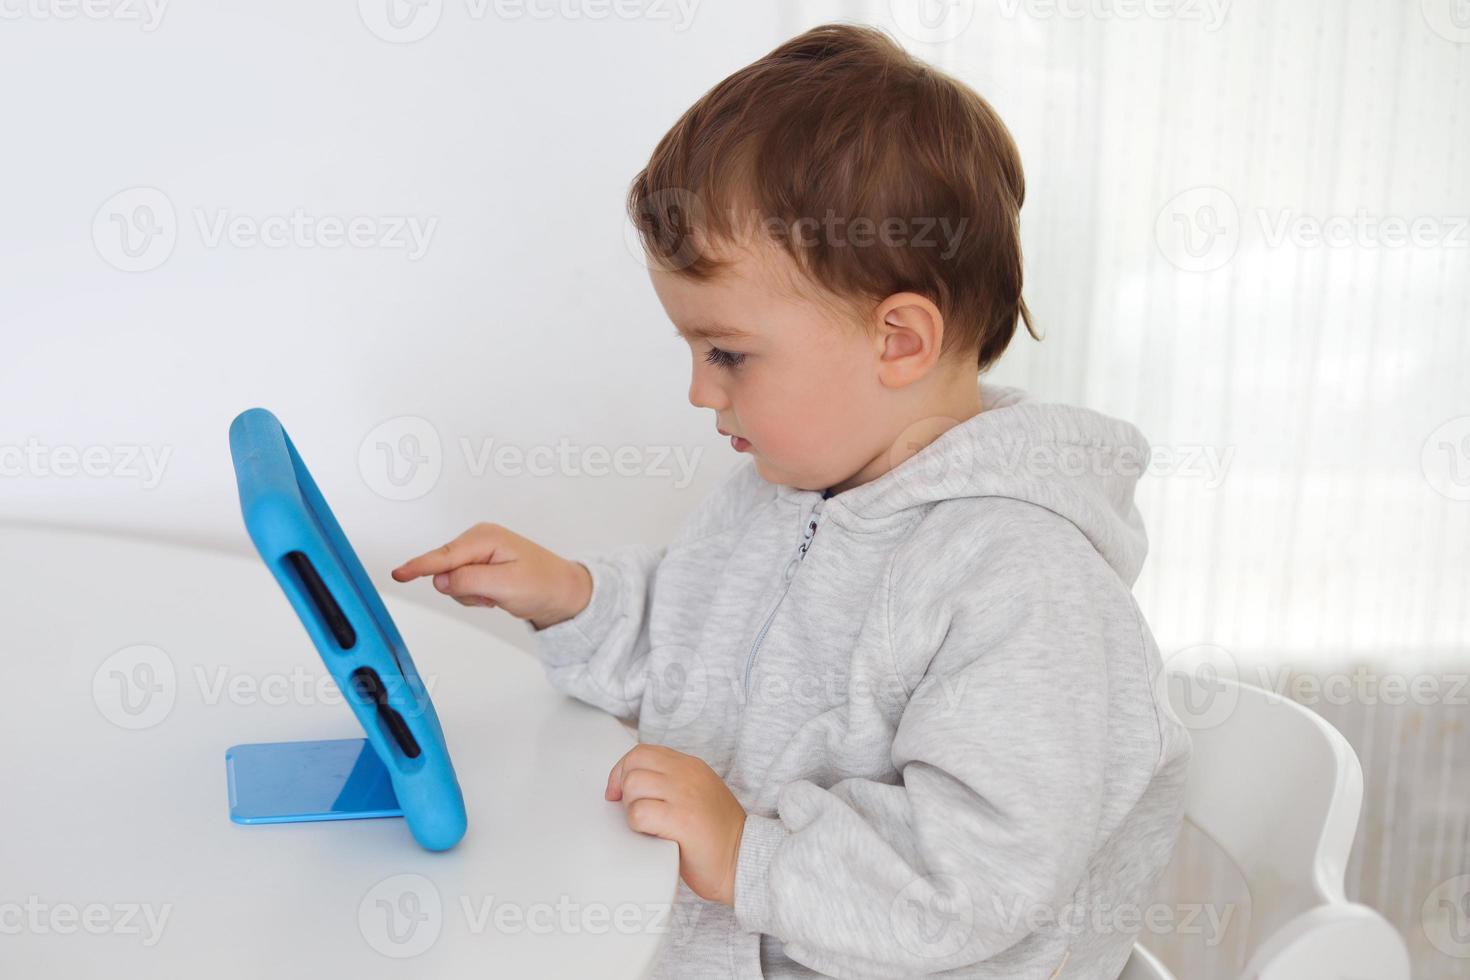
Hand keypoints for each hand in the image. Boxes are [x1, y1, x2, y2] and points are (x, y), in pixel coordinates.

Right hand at [392, 522, 591, 629]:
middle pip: (445, 570)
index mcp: (485, 537)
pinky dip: (475, 596)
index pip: (444, 556)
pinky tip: (496, 594)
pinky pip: (460, 585)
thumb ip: (470, 581)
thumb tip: (439, 581)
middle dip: (463, 590)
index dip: (419, 566)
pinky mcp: (478, 565)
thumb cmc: (543, 584)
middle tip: (492, 597)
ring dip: (470, 595)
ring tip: (497, 595)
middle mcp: (478, 540)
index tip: (398, 574)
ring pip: (451, 581)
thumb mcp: (506, 586)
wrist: (563, 592)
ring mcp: (478, 552)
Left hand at [606, 744, 746, 906]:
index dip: (623, 771)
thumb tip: (629, 784)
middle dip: (624, 789)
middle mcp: (688, 775)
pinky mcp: (681, 820)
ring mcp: (685, 795)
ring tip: (648, 825)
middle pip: (634, 764)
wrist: (743, 861)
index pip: (643, 752)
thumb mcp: (697, 794)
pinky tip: (654, 835)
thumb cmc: (717, 837)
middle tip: (634, 811)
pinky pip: (640, 813)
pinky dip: (638, 826)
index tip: (618, 793)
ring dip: (631, 808)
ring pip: (633, 785)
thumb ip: (670, 783)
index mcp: (691, 766)